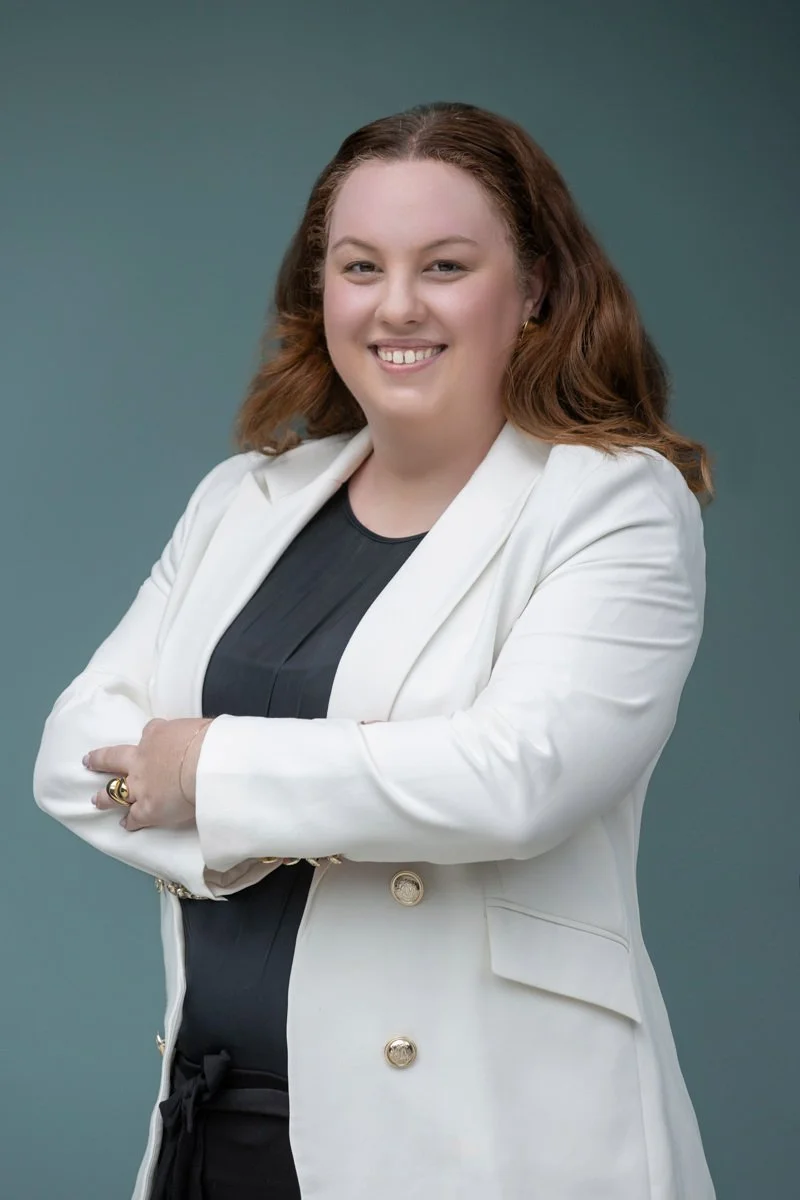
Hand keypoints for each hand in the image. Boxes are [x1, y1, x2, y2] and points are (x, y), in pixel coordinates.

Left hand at [84, 717, 212, 831]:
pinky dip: (129, 822)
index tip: (150, 735)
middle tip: (88, 761)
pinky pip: (134, 817)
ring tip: (96, 800)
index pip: (150, 731)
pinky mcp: (147, 809)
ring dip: (104, 796)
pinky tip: (125, 825)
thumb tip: (199, 735)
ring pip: (115, 791)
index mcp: (157, 735)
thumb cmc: (208, 743)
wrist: (205, 764)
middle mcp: (141, 760)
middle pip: (114, 758)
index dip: (150, 734)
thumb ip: (192, 733)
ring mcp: (141, 786)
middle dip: (100, 760)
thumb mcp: (199, 727)